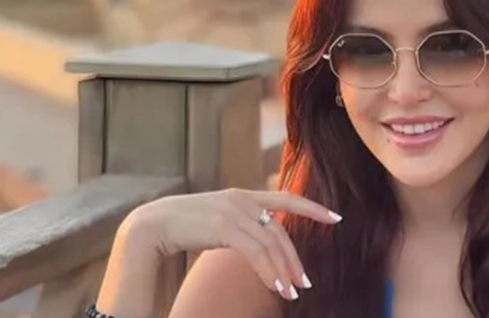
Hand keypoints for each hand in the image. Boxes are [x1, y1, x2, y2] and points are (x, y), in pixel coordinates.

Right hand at [124, 188, 341, 299]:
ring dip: (283, 271)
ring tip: (291, 293)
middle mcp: (242, 199)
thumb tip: (262, 243)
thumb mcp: (218, 221)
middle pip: (281, 231)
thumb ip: (241, 226)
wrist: (152, 226)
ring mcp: (233, 211)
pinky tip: (275, 287)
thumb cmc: (184, 227)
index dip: (313, 207)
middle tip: (304, 283)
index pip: (286, 198)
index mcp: (243, 195)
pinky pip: (256, 253)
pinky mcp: (224, 226)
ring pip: (271, 245)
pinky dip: (269, 272)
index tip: (336, 217)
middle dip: (294, 259)